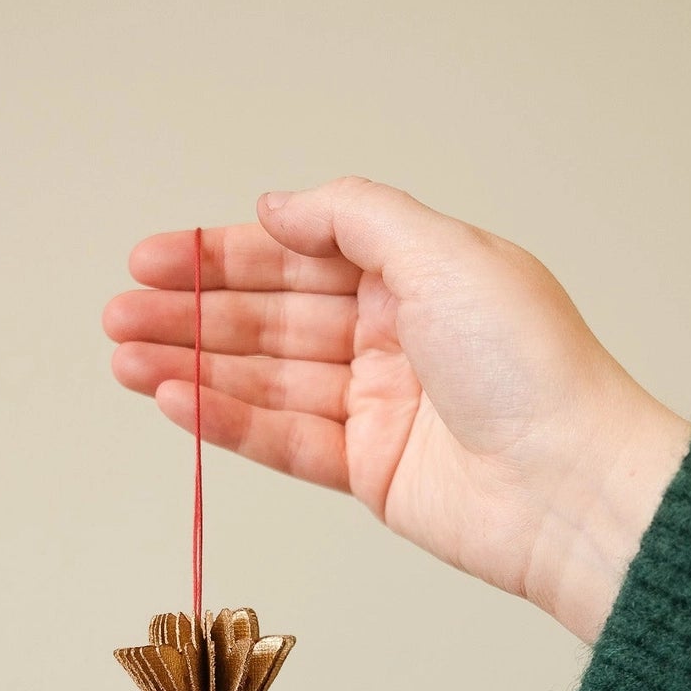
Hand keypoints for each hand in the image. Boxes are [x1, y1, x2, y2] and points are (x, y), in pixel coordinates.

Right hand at [103, 175, 690, 643]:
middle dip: (194, 312)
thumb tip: (280, 205)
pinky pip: (284, 439)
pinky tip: (171, 399)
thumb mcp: (444, 253)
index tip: (157, 257)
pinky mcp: (371, 472)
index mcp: (419, 275)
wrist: (571, 485)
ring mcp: (380, 407)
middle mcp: (396, 337)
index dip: (225, 255)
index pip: (302, 255)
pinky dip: (227, 419)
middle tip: (120, 310)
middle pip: (273, 318)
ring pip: (268, 379)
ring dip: (193, 366)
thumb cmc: (531, 365)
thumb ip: (355, 217)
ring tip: (122, 356)